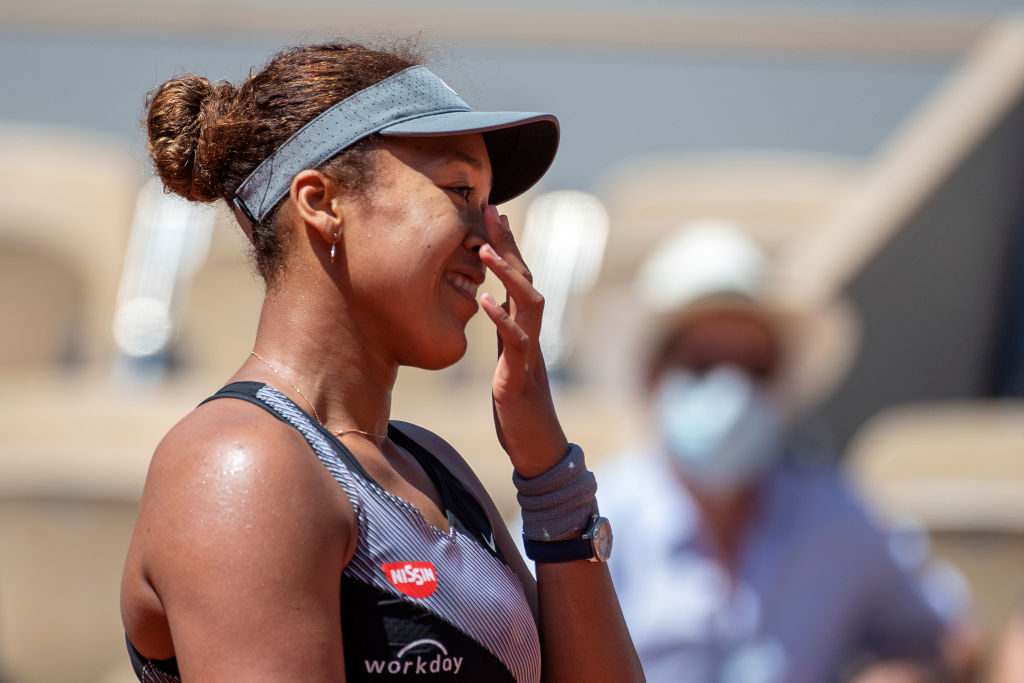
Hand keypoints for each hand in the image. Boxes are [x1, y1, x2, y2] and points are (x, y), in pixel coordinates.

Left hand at [478, 205, 568, 477]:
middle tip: (492, 209)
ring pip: (529, 302)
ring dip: (507, 273)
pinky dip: (502, 318)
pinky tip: (484, 299)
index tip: (494, 212)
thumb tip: (493, 302)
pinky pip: (516, 341)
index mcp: (525, 329)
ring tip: (483, 248)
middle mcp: (533, 334)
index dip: (508, 244)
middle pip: (527, 278)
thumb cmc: (519, 407)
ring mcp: (531, 353)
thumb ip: (506, 331)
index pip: (519, 278)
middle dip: (509, 243)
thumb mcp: (509, 360)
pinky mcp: (522, 376)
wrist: (537, 447)